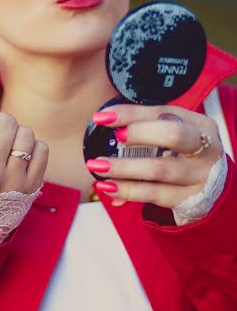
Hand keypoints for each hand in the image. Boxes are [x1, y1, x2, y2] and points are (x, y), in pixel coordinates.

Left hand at [87, 104, 223, 207]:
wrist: (212, 185)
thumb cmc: (183, 152)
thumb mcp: (172, 132)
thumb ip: (144, 126)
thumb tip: (105, 120)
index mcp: (198, 123)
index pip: (162, 112)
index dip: (130, 113)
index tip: (102, 117)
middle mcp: (205, 147)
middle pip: (173, 135)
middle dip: (140, 133)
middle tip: (114, 138)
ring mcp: (199, 175)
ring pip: (159, 169)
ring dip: (124, 167)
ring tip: (98, 165)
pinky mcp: (189, 199)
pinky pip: (154, 194)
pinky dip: (128, 191)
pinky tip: (109, 187)